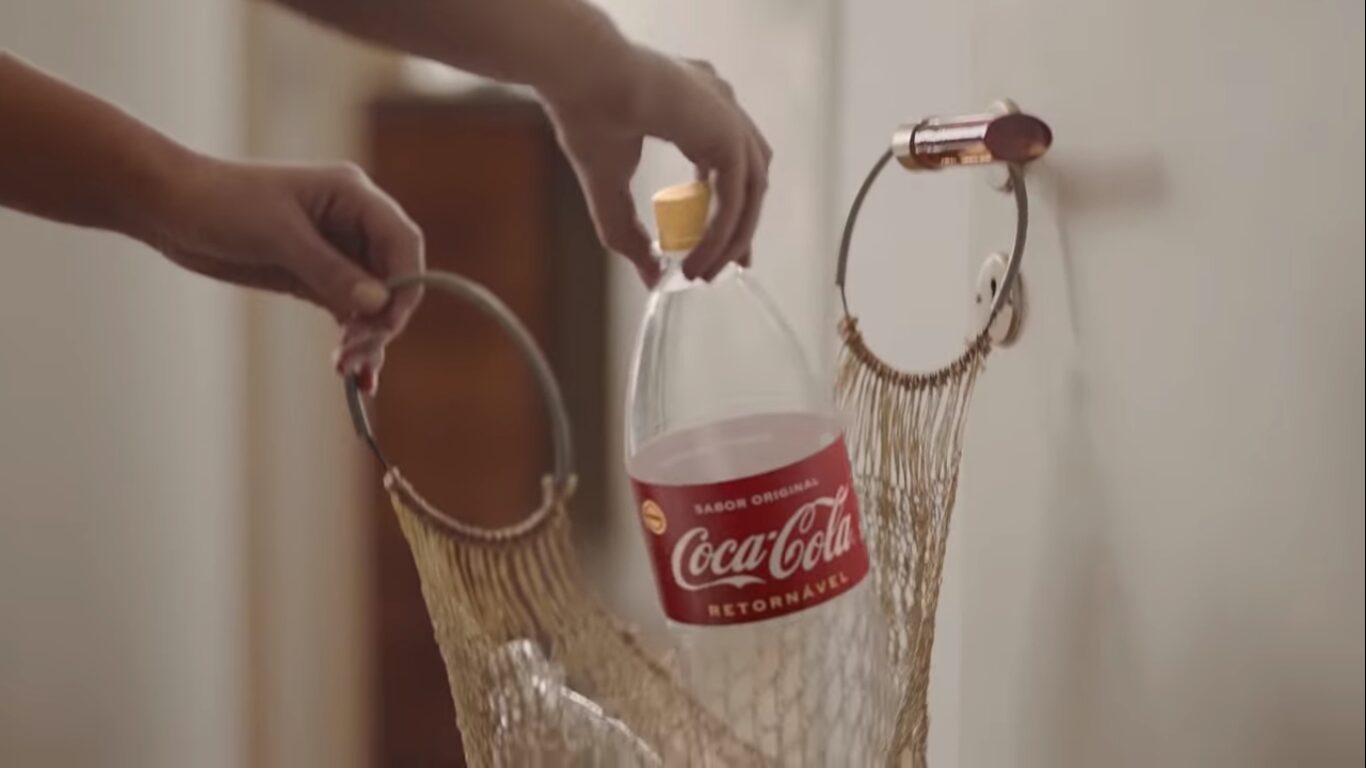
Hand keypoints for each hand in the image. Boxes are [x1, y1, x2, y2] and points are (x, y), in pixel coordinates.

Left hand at [155, 157, 423, 392]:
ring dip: (367, 337)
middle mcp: (353, 223)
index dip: (406, 283)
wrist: (170, 207)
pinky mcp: (315, 276)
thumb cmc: (222, 203)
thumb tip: (379, 304)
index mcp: (353, 197)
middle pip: (393, 277)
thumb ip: (331, 271)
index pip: (402, 242)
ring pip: (373, 301)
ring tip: (347, 369)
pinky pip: (347, 312)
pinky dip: (350, 339)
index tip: (388, 323)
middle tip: (356, 354)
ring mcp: (336, 252)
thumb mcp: (278, 237)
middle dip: (382, 319)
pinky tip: (349, 370)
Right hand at [544, 48, 771, 284]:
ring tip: (706, 270)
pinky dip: (719, 233)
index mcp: (698, 104)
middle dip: (742, 226)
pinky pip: (734, 197)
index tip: (722, 244)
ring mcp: (729, 114)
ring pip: (750, 189)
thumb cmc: (586, 118)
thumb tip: (651, 278)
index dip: (730, 205)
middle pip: (751, 175)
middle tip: (729, 265)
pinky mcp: (728, 132)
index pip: (731, 160)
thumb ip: (632, 234)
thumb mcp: (609, 189)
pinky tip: (697, 259)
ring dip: (733, 236)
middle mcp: (720, 104)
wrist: (582, 79)